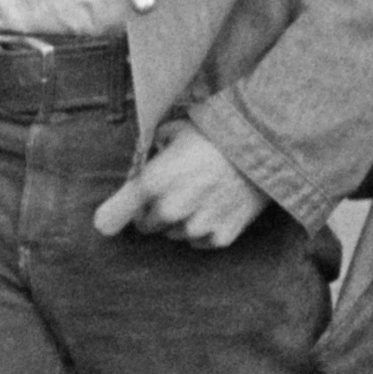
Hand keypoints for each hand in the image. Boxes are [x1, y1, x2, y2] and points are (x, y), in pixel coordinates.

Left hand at [96, 124, 273, 244]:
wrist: (265, 149)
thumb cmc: (216, 136)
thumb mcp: (174, 132)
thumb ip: (152, 153)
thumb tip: (144, 163)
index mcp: (151, 182)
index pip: (113, 216)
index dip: (111, 217)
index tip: (107, 221)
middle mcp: (169, 210)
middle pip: (146, 226)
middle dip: (154, 213)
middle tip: (174, 193)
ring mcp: (195, 226)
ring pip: (174, 233)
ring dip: (180, 221)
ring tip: (201, 196)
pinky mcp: (220, 237)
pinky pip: (200, 241)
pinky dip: (205, 230)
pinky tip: (217, 207)